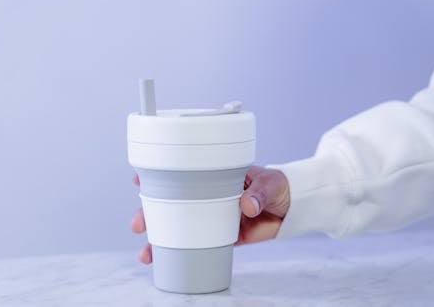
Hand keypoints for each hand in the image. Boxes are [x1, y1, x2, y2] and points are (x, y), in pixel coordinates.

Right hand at [130, 166, 289, 263]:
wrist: (294, 206)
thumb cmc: (279, 185)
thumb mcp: (270, 182)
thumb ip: (259, 192)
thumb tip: (246, 205)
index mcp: (216, 176)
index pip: (182, 174)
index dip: (158, 177)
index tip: (139, 180)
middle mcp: (209, 195)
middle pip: (173, 204)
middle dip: (151, 213)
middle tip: (138, 223)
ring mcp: (214, 216)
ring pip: (181, 226)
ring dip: (162, 237)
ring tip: (147, 252)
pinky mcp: (224, 234)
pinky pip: (200, 243)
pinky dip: (184, 251)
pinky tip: (168, 259)